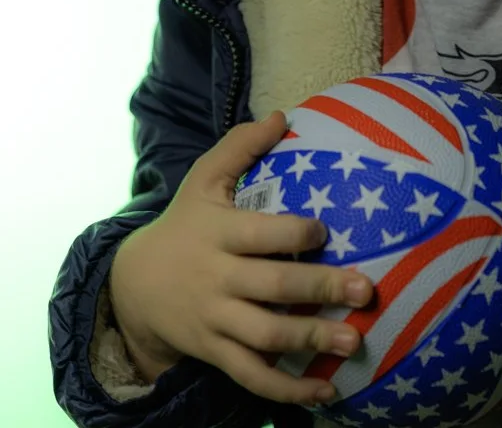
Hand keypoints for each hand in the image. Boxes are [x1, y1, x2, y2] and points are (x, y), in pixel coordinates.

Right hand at [108, 110, 373, 407]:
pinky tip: (326, 391)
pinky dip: (287, 389)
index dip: (294, 235)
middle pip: (272, 289)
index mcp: (220, 233)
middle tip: (364, 290)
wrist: (133, 284)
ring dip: (311, 341)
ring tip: (354, 341)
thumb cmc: (185, 223)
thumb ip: (239, 146)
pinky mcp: (216, 351)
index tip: (326, 232)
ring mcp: (217, 320)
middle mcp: (219, 280)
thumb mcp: (202, 179)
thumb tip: (282, 115)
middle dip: (319, 290)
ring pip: (265, 337)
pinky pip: (251, 376)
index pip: (260, 235)